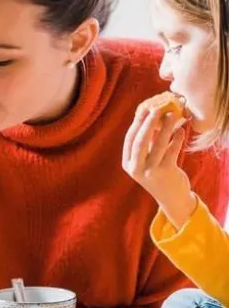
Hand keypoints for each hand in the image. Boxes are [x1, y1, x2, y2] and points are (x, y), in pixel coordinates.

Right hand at [123, 104, 194, 226]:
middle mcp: (136, 168)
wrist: (171, 198)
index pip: (129, 139)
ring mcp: (150, 171)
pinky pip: (171, 150)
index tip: (144, 109)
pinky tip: (181, 131)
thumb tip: (150, 119)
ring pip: (157, 144)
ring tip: (172, 115)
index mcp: (128, 164)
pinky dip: (176, 139)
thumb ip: (146, 144)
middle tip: (157, 109)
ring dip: (165, 128)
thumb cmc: (158, 175)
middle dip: (148, 123)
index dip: (136, 123)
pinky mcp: (166, 172)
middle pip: (140, 141)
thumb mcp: (146, 161)